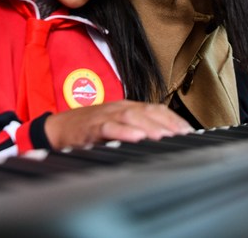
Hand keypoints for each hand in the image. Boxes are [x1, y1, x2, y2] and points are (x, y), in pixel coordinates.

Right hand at [43, 100, 193, 150]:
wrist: (57, 129)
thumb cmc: (88, 129)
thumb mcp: (115, 126)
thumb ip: (137, 128)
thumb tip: (164, 140)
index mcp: (126, 107)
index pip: (155, 108)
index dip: (173, 119)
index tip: (189, 132)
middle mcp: (118, 108)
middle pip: (146, 110)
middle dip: (166, 122)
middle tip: (182, 136)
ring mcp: (104, 116)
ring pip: (130, 116)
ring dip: (149, 126)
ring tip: (164, 137)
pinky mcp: (90, 127)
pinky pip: (108, 128)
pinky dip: (123, 132)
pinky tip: (135, 138)